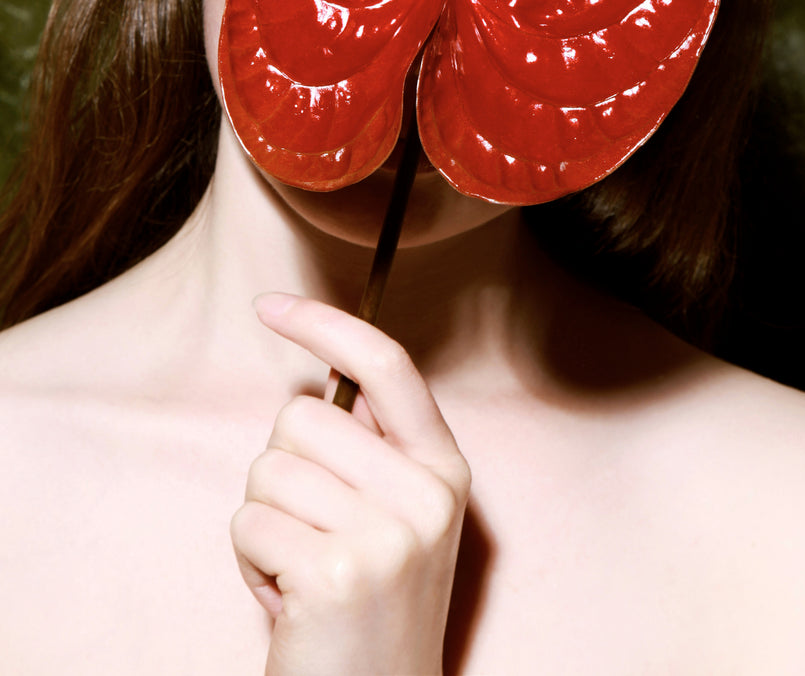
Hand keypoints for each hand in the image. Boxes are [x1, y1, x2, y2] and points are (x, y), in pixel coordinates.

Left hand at [232, 294, 470, 675]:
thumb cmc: (366, 610)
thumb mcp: (395, 518)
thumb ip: (372, 447)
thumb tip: (329, 369)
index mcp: (444, 470)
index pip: (387, 364)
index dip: (325, 323)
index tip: (269, 305)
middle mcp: (426, 494)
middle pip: (301, 419)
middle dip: (282, 474)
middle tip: (311, 538)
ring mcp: (387, 533)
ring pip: (267, 471)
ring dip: (264, 524)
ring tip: (301, 572)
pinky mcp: (337, 571)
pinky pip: (248, 525)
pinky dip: (250, 563)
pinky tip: (288, 600)